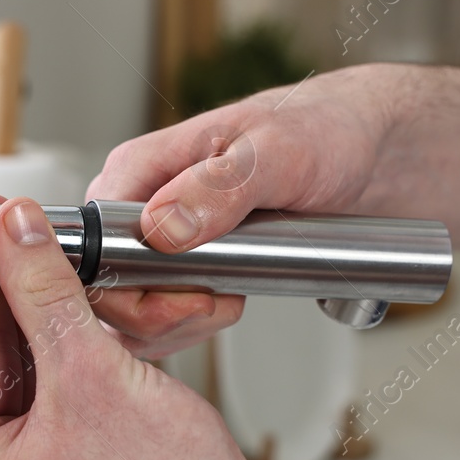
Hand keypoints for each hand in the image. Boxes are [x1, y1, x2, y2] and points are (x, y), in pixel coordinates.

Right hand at [85, 67, 401, 356]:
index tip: (189, 297)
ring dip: (176, 327)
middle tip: (218, 304)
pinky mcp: (181, 266)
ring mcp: (157, 239)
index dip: (131, 288)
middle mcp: (138, 204)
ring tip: (229, 301)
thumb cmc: (324, 131)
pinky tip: (226, 306)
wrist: (368, 152)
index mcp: (139, 168)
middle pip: (105, 289)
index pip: (92, 246)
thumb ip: (218, 187)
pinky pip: (158, 319)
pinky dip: (189, 328)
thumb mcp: (279, 151)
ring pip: (127, 314)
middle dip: (159, 315)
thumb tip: (162, 228)